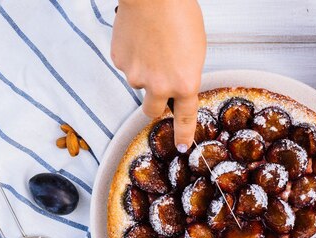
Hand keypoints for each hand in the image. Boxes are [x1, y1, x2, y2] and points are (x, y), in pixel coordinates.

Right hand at [111, 0, 206, 151]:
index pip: (184, 118)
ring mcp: (136, 75)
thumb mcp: (196, 51)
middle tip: (159, 88)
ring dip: (145, 71)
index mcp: (185, 83)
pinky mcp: (119, 61)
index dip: (183, 134)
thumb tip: (177, 85)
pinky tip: (140, 38)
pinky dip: (133, 56)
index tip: (180, 145)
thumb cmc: (179, 14)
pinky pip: (127, 65)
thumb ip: (185, 74)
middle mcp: (159, 85)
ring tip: (153, 44)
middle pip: (153, 110)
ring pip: (139, 82)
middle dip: (156, 105)